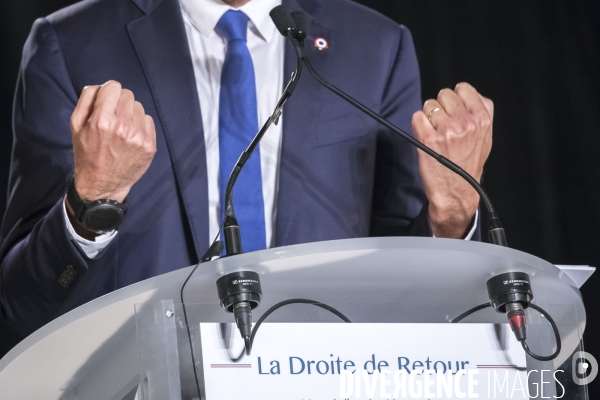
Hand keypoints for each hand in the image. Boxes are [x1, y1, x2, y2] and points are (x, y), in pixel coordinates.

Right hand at [70, 81, 155, 202]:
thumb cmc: (87, 153)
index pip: (114, 87)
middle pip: (128, 95)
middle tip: (113, 117)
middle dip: (119, 103)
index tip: (106, 103)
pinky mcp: (150, 145)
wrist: (102, 184)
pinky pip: (148, 120)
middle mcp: (122, 126)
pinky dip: (140, 125)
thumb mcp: (76, 125)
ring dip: (130, 114)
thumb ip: (86, 100)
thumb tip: (101, 86)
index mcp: (102, 120)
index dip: (108, 93)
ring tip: (122, 129)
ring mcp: (139, 136)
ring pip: (138, 107)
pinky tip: (131, 137)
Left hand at [412, 82, 492, 237]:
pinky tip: (425, 138)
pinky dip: (417, 126)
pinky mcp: (429, 139)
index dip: (455, 98)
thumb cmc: (468, 166)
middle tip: (442, 126)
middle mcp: (466, 122)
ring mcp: (447, 130)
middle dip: (440, 107)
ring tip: (435, 134)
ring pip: (429, 105)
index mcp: (482, 119)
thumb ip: (479, 114)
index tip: (452, 110)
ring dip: (428, 117)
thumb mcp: (485, 139)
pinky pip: (417, 118)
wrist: (456, 193)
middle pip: (444, 94)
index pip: (463, 88)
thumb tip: (466, 95)